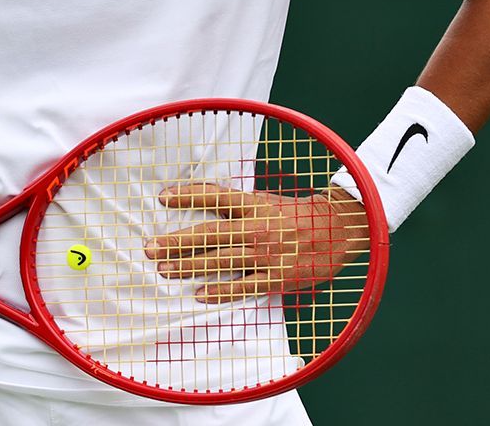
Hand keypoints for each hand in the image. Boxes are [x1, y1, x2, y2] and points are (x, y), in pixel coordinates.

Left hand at [145, 184, 368, 302]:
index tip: (162, 197)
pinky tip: (200, 294)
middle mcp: (258, 228)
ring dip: (189, 266)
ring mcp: (266, 254)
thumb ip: (239, 203)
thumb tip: (203, 198)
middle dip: (176, 241)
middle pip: (209, 234)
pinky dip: (220, 291)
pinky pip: (243, 286)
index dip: (188, 195)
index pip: (216, 196)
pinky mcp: (276, 277)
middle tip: (150, 247)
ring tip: (165, 270)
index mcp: (257, 205)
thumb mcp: (269, 200)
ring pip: (220, 261)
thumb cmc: (299, 214)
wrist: (339, 230)